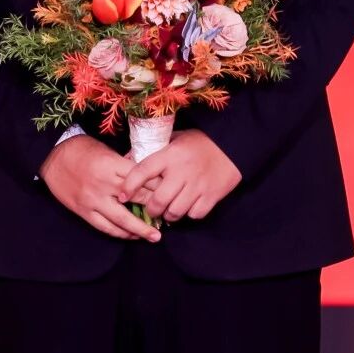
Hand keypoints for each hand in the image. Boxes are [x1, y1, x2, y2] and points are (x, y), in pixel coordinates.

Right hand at [38, 136, 163, 241]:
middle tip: (169, 215)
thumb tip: (144, 177)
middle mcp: (105, 184)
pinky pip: (105, 227)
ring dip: (140, 229)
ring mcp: (94, 200)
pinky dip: (120, 234)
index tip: (170, 192)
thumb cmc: (81, 149)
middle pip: (136, 199)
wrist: (52, 156)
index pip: (141, 179)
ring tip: (155, 236)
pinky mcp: (84, 212)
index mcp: (112, 164)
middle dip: (154, 208)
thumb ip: (123, 165)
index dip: (157, 187)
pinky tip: (131, 236)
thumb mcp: (105, 150)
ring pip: (122, 220)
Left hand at [118, 129, 241, 223]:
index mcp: (170, 154)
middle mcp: (182, 171)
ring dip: (169, 215)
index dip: (129, 185)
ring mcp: (197, 185)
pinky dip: (189, 214)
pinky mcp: (211, 196)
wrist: (231, 146)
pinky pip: (194, 215)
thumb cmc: (198, 142)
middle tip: (151, 208)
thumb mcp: (174, 138)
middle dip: (151, 209)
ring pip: (174, 212)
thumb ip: (153, 150)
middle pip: (158, 201)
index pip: (143, 171)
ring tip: (169, 209)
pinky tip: (188, 206)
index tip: (122, 196)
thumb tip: (126, 159)